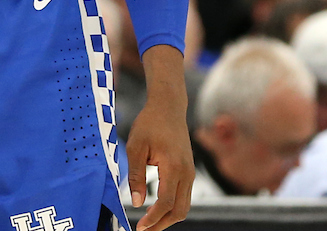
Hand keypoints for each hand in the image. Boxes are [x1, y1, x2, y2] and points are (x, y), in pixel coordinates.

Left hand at [128, 48, 192, 230]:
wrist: (168, 108)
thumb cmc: (150, 124)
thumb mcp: (136, 147)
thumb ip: (136, 175)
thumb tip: (137, 203)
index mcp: (173, 168)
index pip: (166, 203)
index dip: (154, 219)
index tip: (140, 228)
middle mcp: (187, 174)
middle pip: (179, 210)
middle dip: (162, 224)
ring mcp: (190, 173)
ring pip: (184, 206)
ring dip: (168, 218)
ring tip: (150, 224)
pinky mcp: (189, 171)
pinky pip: (184, 197)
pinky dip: (173, 207)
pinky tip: (158, 209)